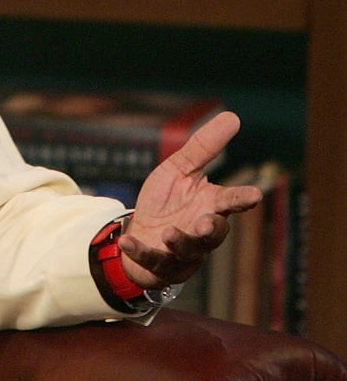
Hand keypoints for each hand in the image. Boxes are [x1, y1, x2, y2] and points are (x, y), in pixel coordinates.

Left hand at [119, 111, 261, 288]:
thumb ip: (203, 148)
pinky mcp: (160, 264)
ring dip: (179, 242)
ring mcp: (182, 250)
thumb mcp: (179, 169)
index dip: (242, 199)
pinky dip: (139, 251)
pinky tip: (126, 241)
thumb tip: (233, 116)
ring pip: (187, 250)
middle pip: (213, 234)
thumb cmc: (167, 201)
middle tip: (205, 224)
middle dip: (211, 229)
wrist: (143, 232)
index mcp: (210, 205)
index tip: (254, 195)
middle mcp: (201, 231)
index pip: (230, 202)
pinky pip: (152, 260)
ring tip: (168, 232)